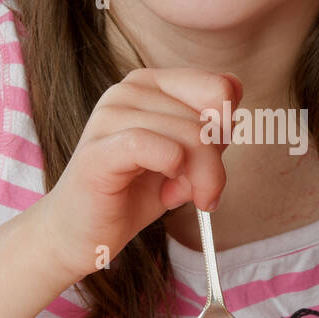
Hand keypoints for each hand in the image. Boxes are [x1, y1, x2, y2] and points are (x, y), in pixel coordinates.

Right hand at [34, 68, 241, 285]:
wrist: (84, 233)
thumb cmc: (134, 193)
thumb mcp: (186, 156)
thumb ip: (210, 124)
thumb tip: (234, 86)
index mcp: (150, 84)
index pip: (218, 87)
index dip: (227, 129)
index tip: (213, 162)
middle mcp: (127, 91)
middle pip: (206, 119)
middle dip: (212, 166)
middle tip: (195, 192)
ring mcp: (108, 117)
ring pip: (187, 135)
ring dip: (196, 179)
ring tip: (174, 196)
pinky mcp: (97, 151)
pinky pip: (152, 147)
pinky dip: (171, 171)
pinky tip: (165, 192)